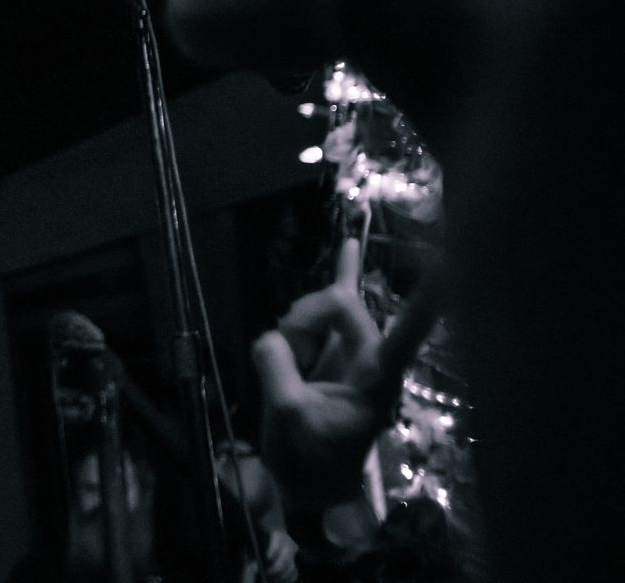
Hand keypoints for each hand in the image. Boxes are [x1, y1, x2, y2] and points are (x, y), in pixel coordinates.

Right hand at [250, 238, 438, 511]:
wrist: (309, 481)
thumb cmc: (310, 458)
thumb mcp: (288, 416)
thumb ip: (277, 366)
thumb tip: (273, 337)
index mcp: (375, 376)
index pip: (407, 333)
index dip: (427, 301)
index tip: (453, 261)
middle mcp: (371, 356)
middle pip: (341, 304)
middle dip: (305, 320)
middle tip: (285, 357)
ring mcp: (351, 347)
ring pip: (320, 307)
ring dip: (297, 327)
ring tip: (290, 367)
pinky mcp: (333, 346)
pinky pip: (337, 299)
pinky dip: (344, 272)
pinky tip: (352, 243)